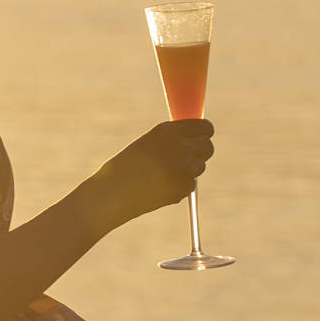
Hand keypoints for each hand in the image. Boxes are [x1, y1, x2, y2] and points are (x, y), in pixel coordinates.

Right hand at [79, 120, 215, 235]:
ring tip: (161, 177)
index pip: (204, 127)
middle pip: (208, 146)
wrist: (111, 194)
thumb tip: (198, 140)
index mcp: (167, 130)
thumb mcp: (148, 145)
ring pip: (199, 167)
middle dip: (200, 153)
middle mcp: (178, 145)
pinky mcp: (185, 186)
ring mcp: (184, 166)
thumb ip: (171, 140)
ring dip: (188, 172)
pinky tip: (159, 190)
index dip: (203, 134)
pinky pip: (191, 185)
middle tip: (186, 161)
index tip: (200, 139)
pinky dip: (179, 188)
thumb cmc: (125, 169)